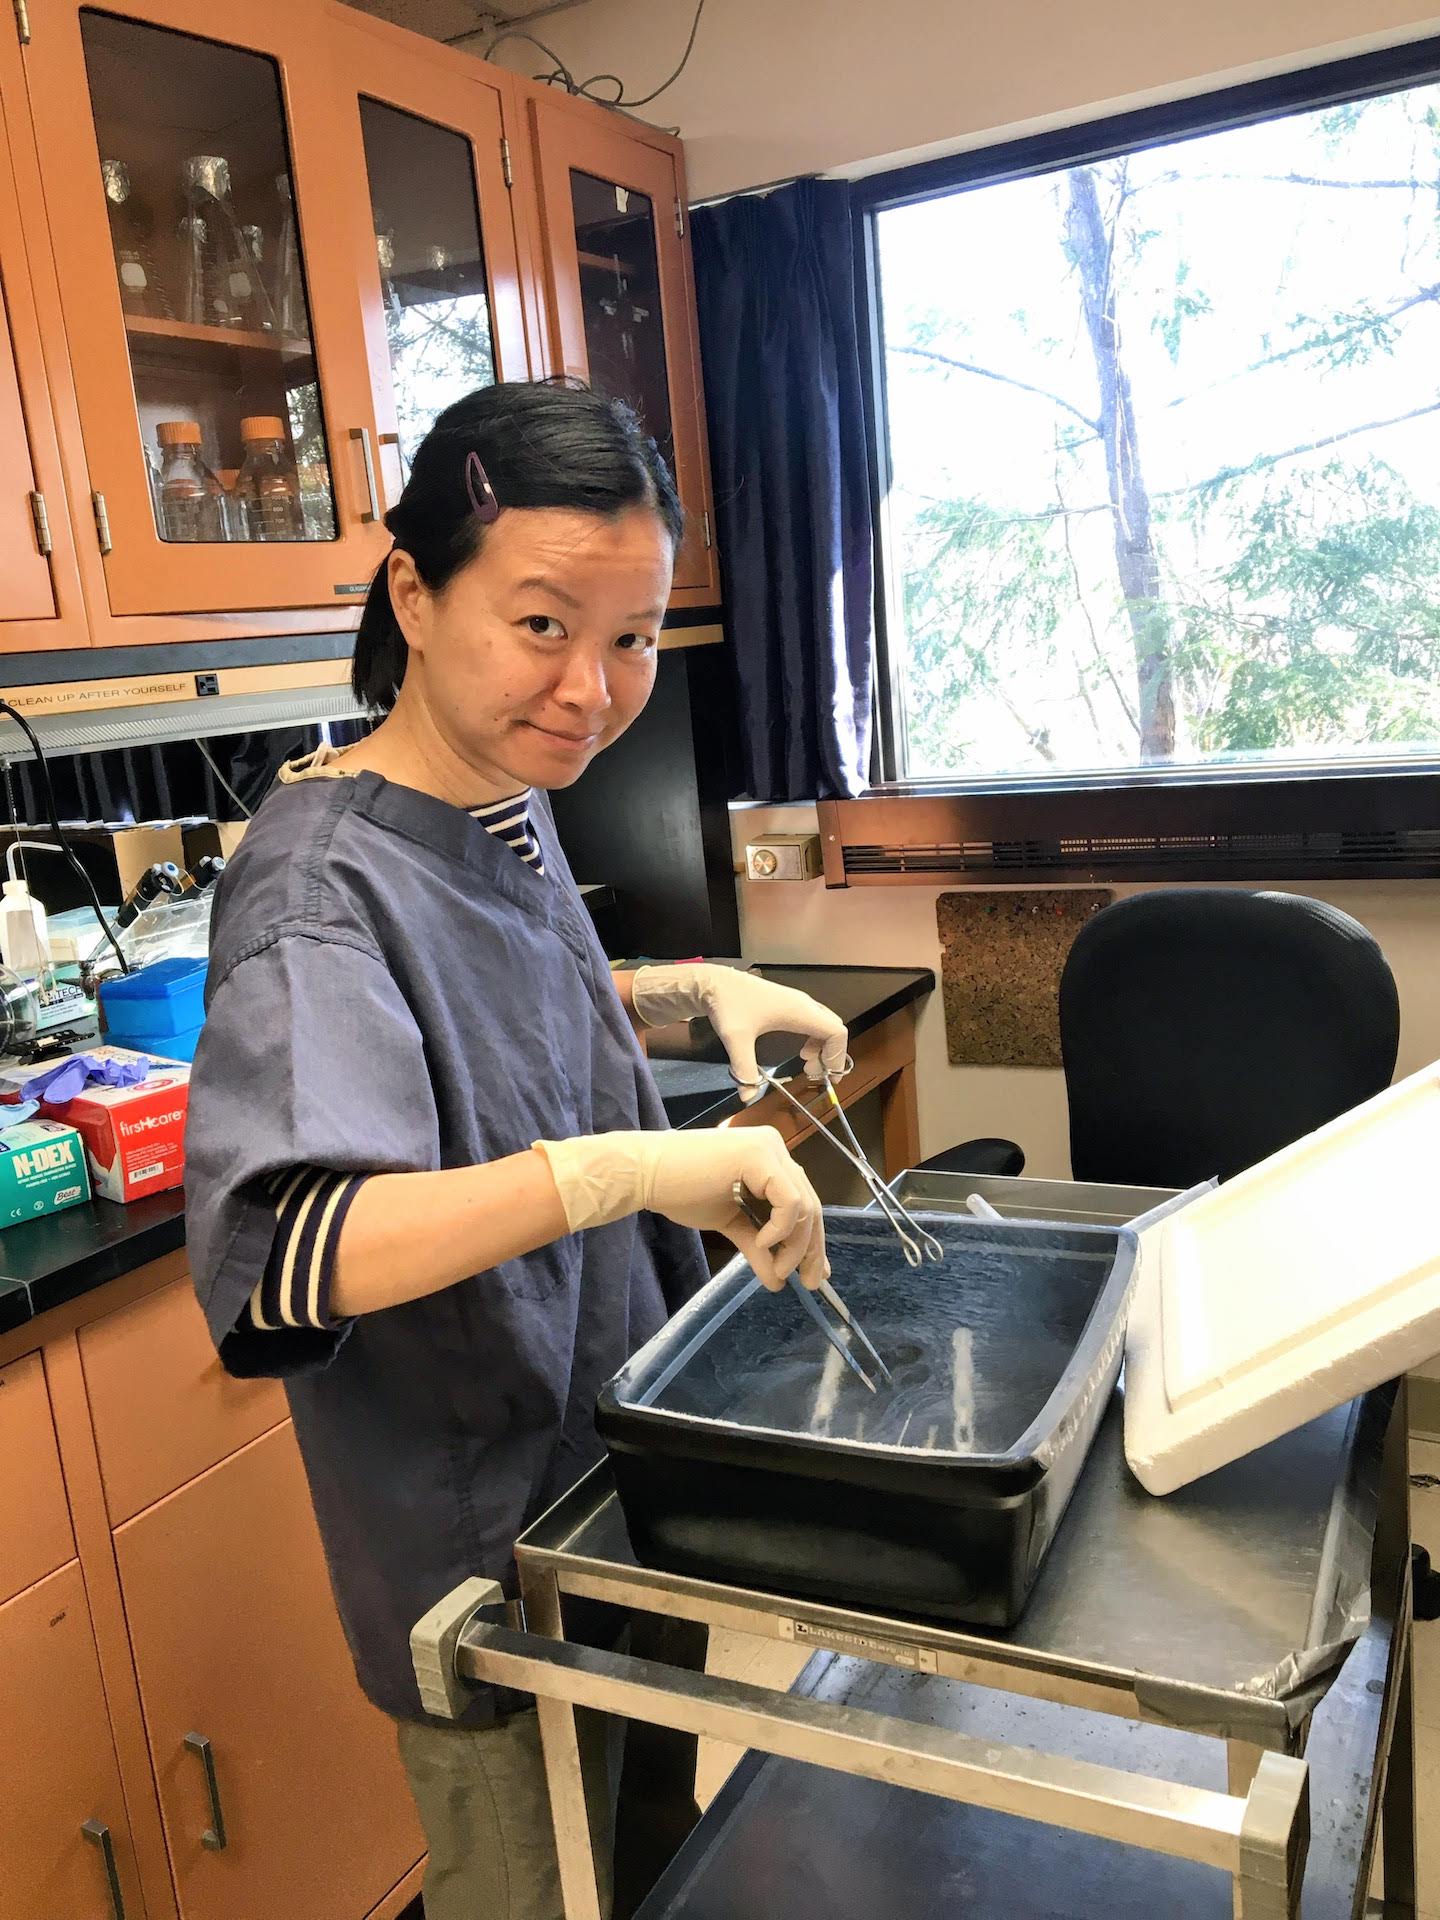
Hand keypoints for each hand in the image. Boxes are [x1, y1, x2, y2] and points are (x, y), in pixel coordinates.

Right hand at [532, 1126, 826, 1290]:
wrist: (645, 1173)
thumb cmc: (680, 1191)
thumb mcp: (729, 1223)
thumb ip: (757, 1246)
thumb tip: (778, 1280)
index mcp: (770, 1159)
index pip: (804, 1202)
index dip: (813, 1240)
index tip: (814, 1273)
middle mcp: (775, 1148)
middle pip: (811, 1205)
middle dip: (812, 1249)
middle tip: (809, 1282)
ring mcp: (769, 1149)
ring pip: (804, 1206)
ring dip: (795, 1245)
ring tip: (778, 1269)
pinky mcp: (758, 1156)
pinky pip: (789, 1201)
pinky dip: (781, 1228)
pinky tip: (763, 1243)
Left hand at [631, 964, 847, 1101]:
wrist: (714, 983)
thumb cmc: (728, 1006)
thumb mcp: (736, 1039)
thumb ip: (744, 1069)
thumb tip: (748, 1097)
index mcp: (799, 1011)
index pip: (836, 1032)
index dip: (837, 1055)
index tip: (826, 1076)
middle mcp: (804, 1004)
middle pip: (834, 1028)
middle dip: (831, 1054)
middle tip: (814, 1074)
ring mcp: (797, 1002)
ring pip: (824, 1025)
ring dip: (822, 1047)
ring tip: (806, 1065)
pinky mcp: (788, 1004)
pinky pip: (813, 1021)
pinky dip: (813, 1039)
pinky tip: (800, 1051)